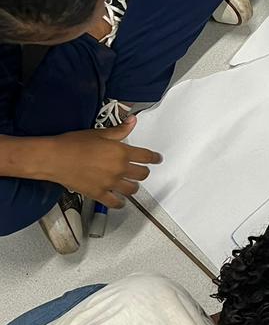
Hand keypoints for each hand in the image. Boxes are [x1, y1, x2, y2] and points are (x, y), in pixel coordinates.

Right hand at [39, 118, 161, 207]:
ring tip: (130, 184)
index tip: (157, 159)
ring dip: (133, 187)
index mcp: (121, 152)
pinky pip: (115, 203)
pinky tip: (120, 200)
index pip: (146, 156)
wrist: (54, 158)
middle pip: (142, 174)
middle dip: (144, 172)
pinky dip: (120, 203)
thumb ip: (119, 130)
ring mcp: (110, 183)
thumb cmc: (73, 144)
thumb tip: (132, 122)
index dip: (154, 158)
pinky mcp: (99, 194)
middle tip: (141, 170)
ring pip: (132, 189)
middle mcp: (119, 169)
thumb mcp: (98, 133)